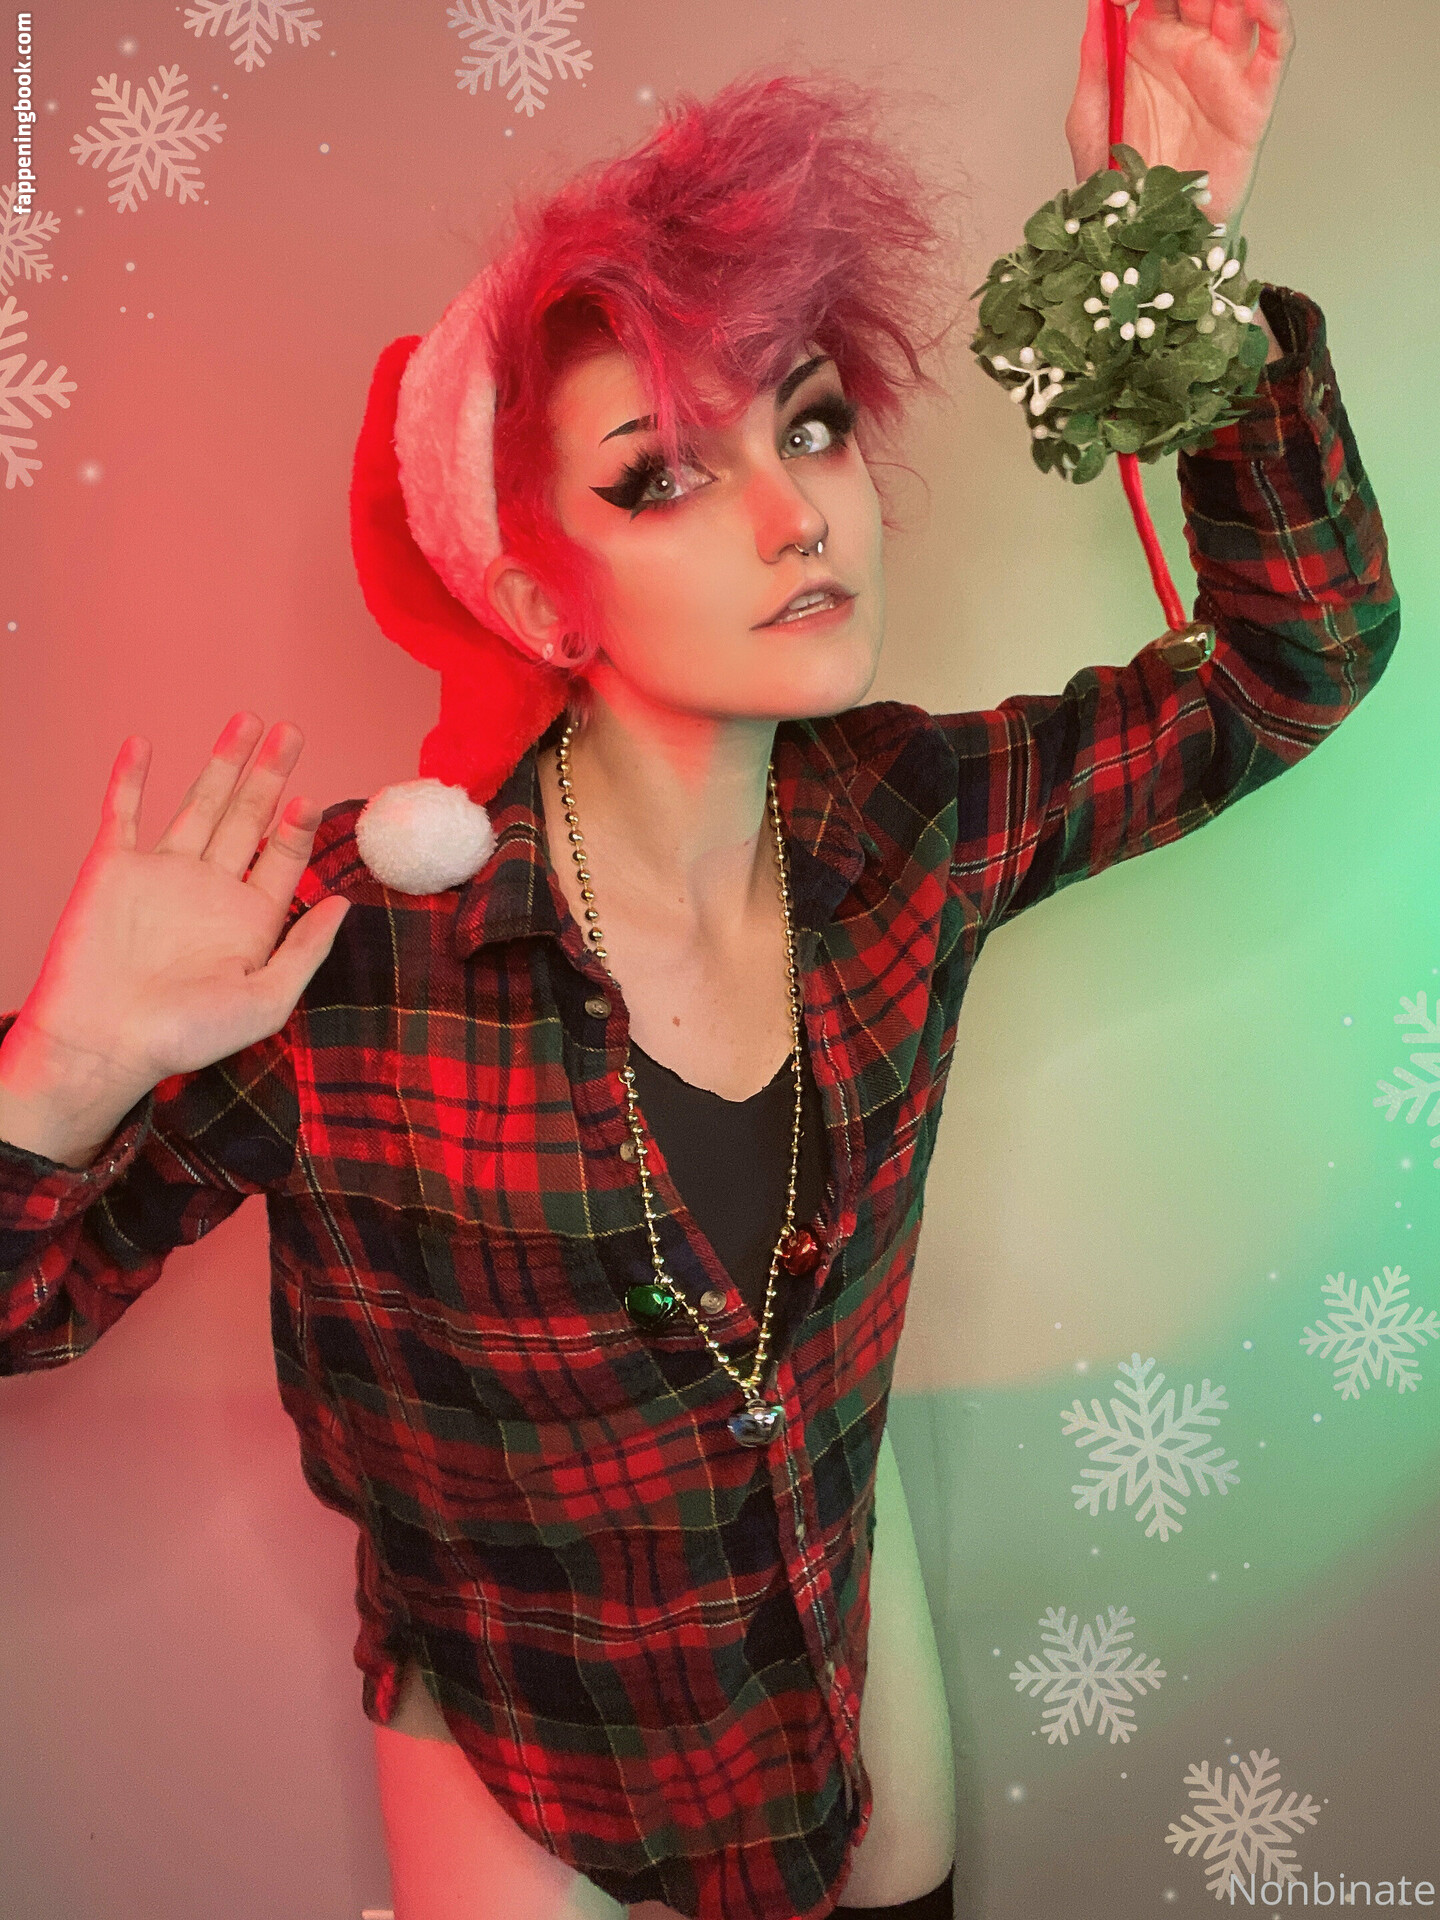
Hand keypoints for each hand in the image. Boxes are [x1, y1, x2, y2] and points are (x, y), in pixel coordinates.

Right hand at [9, 714, 349, 1108]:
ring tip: (248, 720)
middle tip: (292, 731)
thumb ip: (306, 950)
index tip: (310, 798)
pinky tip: (143, 743)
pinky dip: (129, 777)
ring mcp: (162, 874)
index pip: (283, 858)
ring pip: (198, 804)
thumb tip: (344, 902)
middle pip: (248, 818)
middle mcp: (210, 890)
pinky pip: (122, 813)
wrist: (102, 1042)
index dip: (298, 826)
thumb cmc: (184, 1036)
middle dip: (270, 774)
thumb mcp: (266, 1000)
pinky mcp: (113, 868)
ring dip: (221, 763)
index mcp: (249, 919)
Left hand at [1065, 0, 1295, 230]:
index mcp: (1149, 43)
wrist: (1149, 234)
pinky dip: (1273, 13)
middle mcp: (1189, 47)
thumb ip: (1094, 62)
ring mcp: (1224, 67)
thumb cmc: (1121, 185)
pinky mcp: (1254, 95)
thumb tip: (1096, 8)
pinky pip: (1276, 43)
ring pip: (1242, 1)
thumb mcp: (1089, 120)